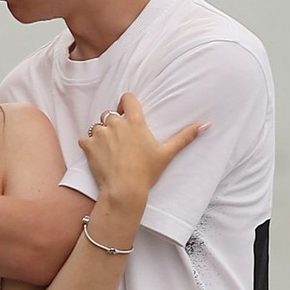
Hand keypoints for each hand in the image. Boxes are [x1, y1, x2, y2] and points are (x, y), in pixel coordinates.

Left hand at [80, 92, 202, 217]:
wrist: (124, 191)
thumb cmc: (146, 173)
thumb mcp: (167, 154)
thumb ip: (185, 136)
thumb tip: (205, 125)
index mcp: (135, 122)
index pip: (127, 98)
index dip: (125, 103)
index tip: (127, 113)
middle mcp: (116, 123)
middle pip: (111, 114)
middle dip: (114, 124)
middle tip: (121, 141)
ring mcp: (100, 134)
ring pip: (97, 126)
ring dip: (101, 135)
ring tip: (110, 151)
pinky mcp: (88, 145)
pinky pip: (84, 139)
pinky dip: (89, 146)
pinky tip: (98, 157)